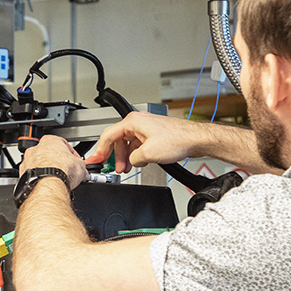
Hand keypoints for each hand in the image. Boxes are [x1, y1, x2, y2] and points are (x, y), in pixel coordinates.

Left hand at [19, 135, 87, 189]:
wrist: (48, 186)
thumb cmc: (61, 172)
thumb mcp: (81, 166)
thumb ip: (81, 165)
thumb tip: (83, 171)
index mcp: (50, 140)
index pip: (63, 144)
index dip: (72, 154)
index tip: (75, 162)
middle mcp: (36, 148)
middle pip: (49, 154)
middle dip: (57, 162)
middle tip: (65, 171)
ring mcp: (28, 161)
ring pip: (39, 164)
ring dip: (47, 170)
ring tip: (56, 179)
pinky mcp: (23, 174)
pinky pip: (33, 175)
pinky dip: (39, 178)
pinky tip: (47, 184)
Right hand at [86, 111, 205, 172]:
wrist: (195, 139)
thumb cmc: (177, 140)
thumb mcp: (147, 154)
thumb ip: (132, 159)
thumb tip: (130, 162)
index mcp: (132, 122)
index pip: (107, 136)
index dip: (100, 151)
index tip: (95, 160)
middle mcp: (138, 122)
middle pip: (117, 140)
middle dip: (114, 156)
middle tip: (113, 168)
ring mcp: (145, 127)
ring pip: (127, 143)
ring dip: (125, 157)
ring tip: (126, 169)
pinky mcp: (152, 134)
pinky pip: (137, 144)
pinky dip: (135, 155)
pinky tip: (137, 163)